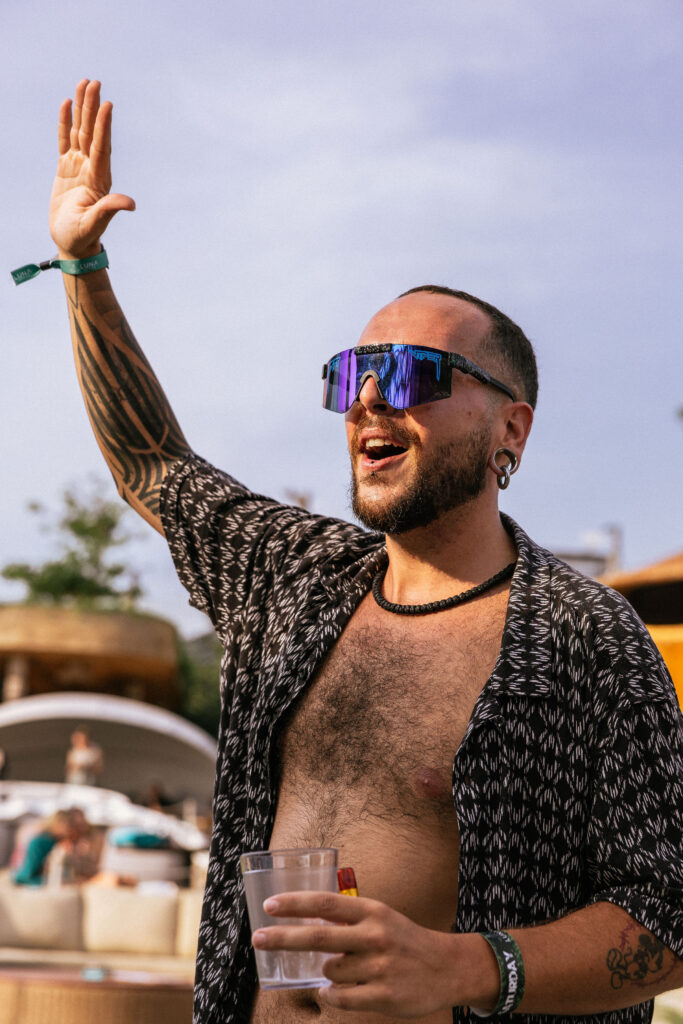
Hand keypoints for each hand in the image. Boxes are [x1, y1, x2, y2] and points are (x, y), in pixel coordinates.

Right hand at [49, 79, 134, 259]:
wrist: (73, 244)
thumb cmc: (83, 237)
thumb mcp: (95, 224)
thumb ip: (110, 210)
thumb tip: (131, 204)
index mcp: (99, 180)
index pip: (101, 147)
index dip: (103, 126)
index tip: (107, 104)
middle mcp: (91, 169)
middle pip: (92, 132)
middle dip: (93, 107)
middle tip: (95, 82)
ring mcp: (78, 167)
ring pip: (79, 131)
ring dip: (82, 108)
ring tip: (84, 84)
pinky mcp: (66, 168)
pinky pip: (65, 140)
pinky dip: (65, 122)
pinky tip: (67, 104)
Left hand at [253, 891, 478, 1016]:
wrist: (446, 967)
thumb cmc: (404, 939)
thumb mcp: (380, 916)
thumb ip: (348, 918)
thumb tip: (305, 920)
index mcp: (372, 911)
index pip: (325, 903)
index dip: (295, 904)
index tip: (269, 906)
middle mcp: (374, 936)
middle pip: (318, 937)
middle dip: (282, 938)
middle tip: (257, 939)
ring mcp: (379, 967)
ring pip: (329, 972)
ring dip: (326, 972)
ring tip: (346, 969)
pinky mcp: (384, 996)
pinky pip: (340, 998)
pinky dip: (331, 995)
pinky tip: (335, 991)